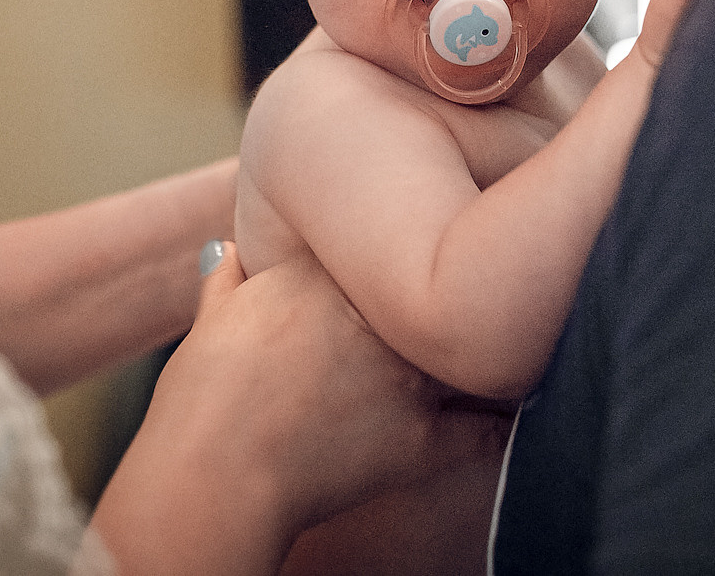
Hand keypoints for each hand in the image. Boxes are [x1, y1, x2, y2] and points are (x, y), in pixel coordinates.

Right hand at [90, 242, 508, 574]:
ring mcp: (408, 375)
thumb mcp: (210, 320)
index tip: (409, 255)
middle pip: (442, 283)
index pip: (386, 243)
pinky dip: (500, 421)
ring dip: (491, 344)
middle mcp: (378, 314)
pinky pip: (485, 428)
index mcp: (324, 274)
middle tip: (476, 279)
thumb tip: (223, 253)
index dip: (399, 253)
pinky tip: (512, 412)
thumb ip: (225, 281)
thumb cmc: (203, 398)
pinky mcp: (423, 438)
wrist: (213, 471)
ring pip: (476, 346)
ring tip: (511, 337)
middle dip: (453, 285)